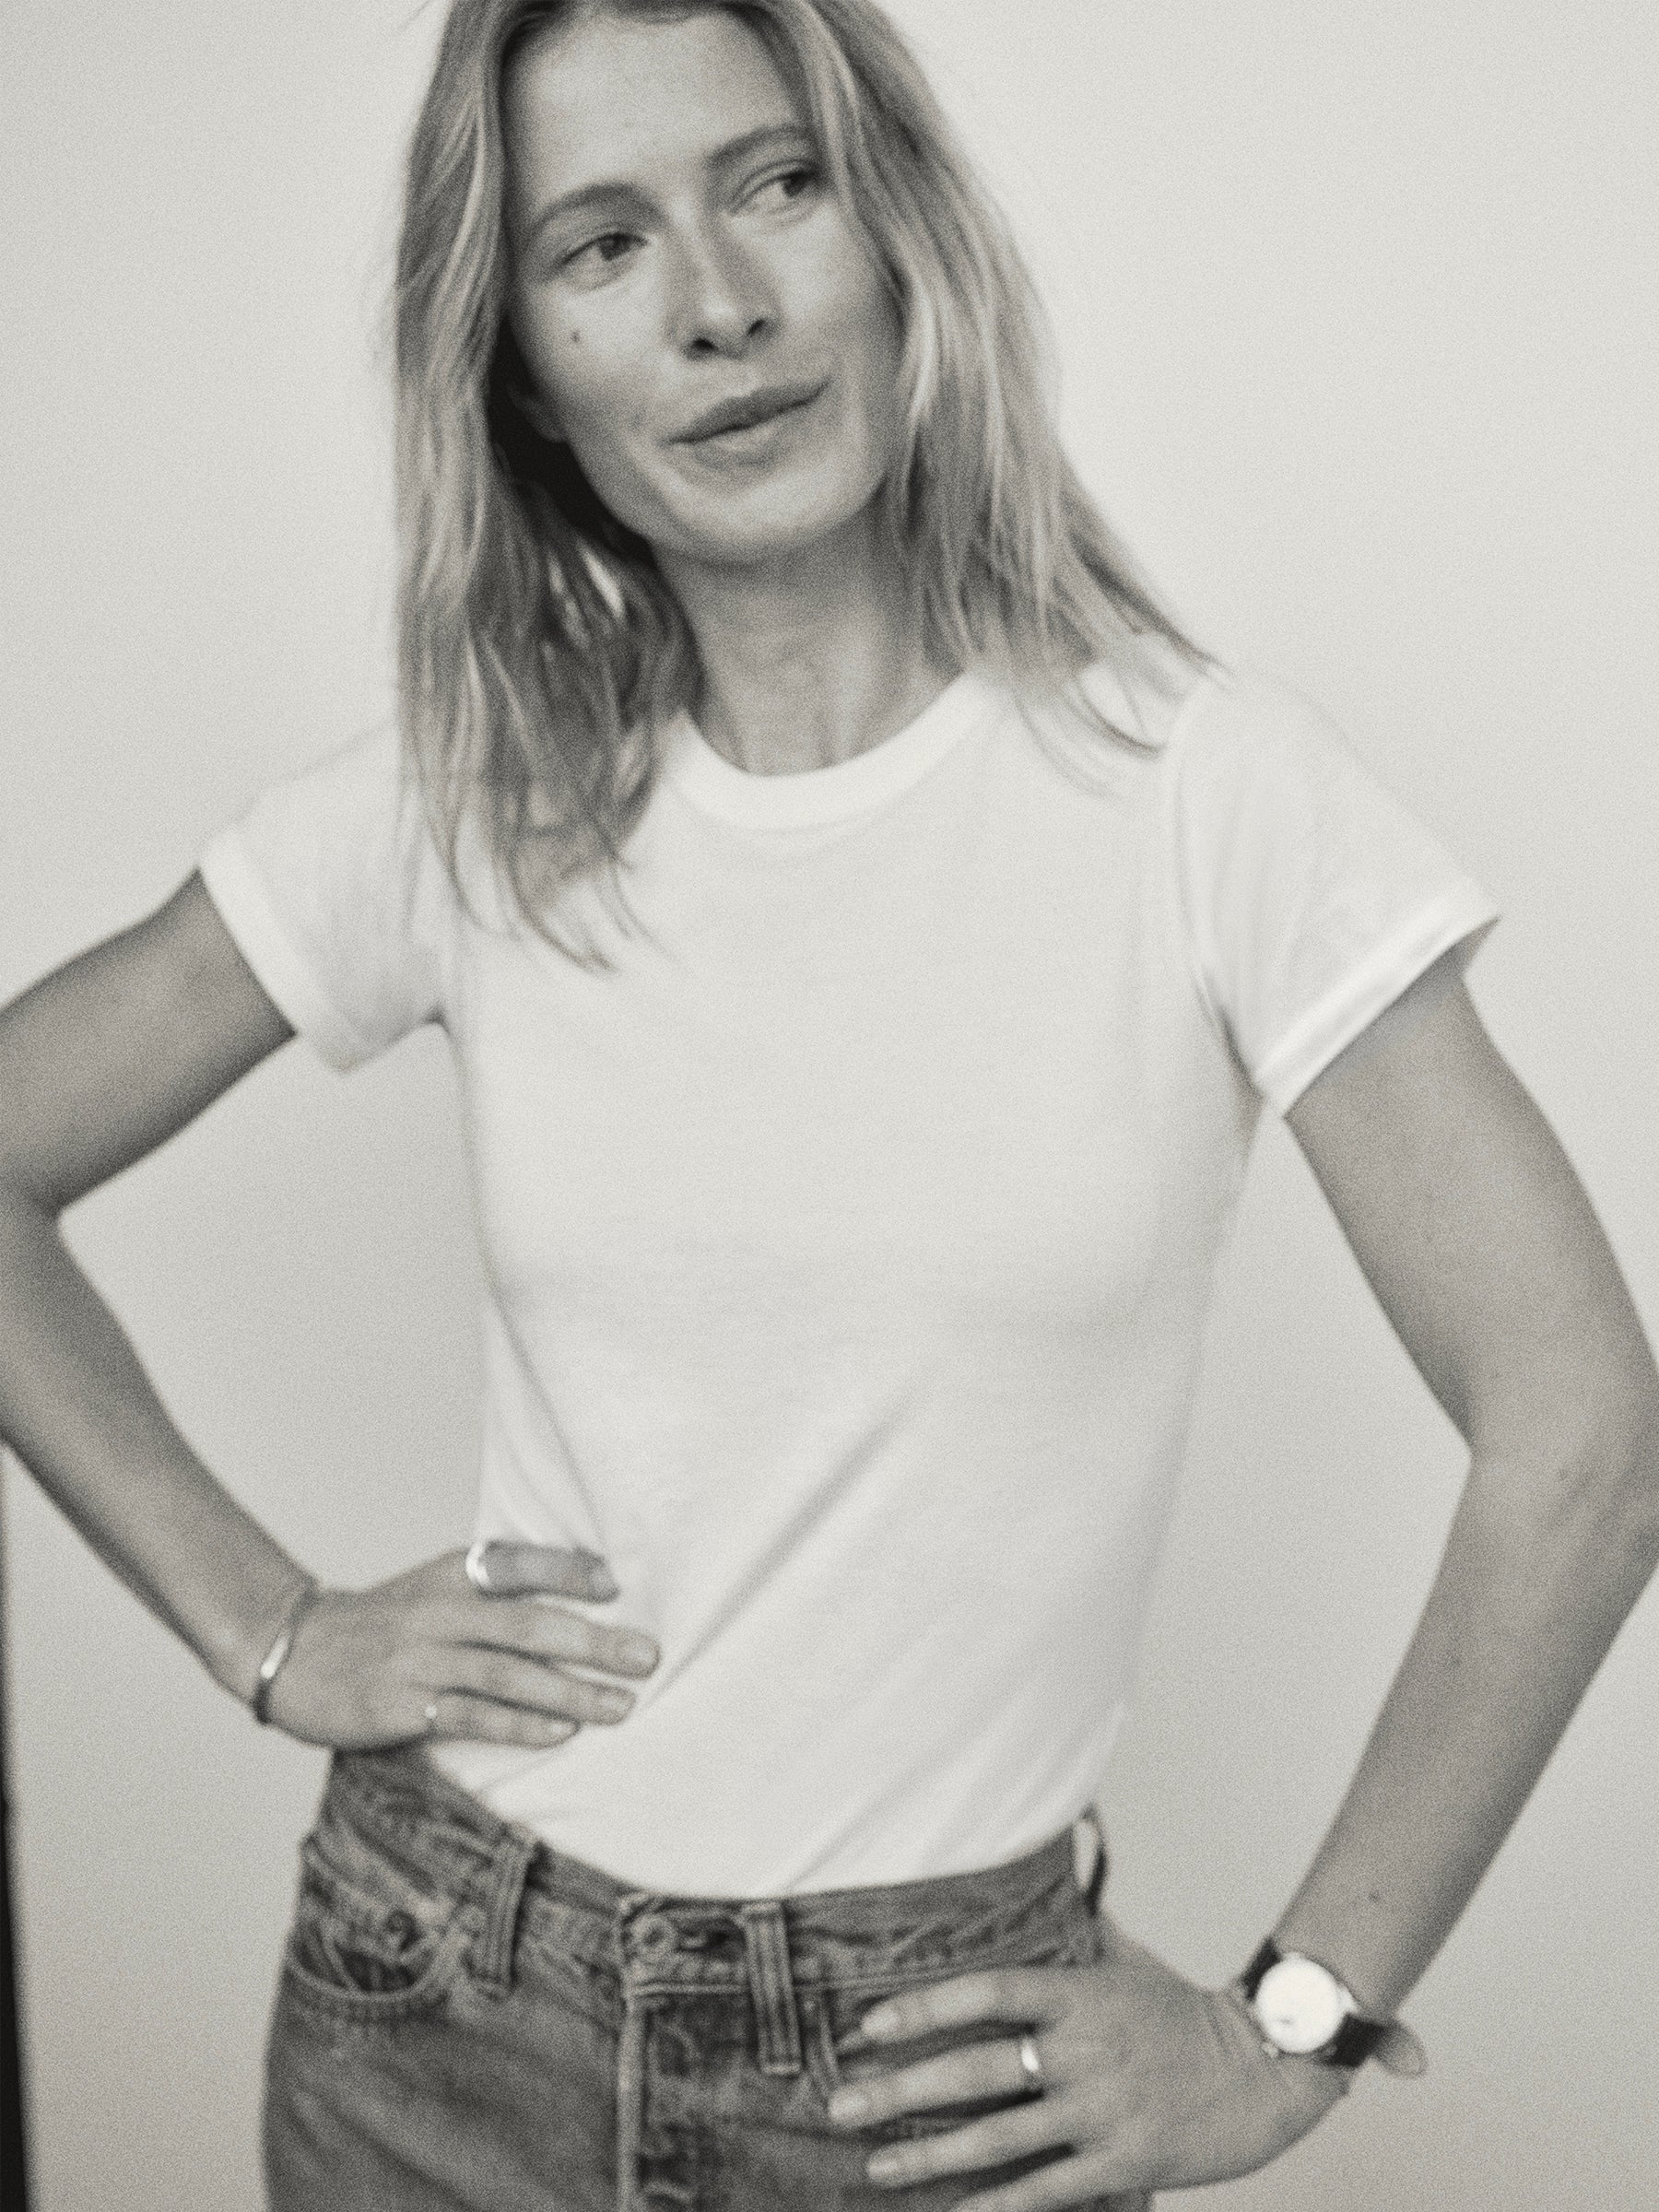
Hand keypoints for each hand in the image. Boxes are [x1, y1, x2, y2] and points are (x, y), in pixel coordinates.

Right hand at [263, 1543, 659, 1749]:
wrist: (291, 1650)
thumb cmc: (384, 1622)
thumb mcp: (433, 1585)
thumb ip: (494, 1589)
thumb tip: (581, 1596)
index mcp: (450, 1573)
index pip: (518, 1562)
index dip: (569, 1570)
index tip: (617, 1585)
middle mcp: (439, 1611)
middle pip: (527, 1624)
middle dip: (594, 1641)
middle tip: (647, 1656)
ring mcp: (420, 1659)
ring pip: (507, 1675)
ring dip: (571, 1692)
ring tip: (621, 1705)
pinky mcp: (402, 1706)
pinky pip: (470, 1717)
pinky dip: (518, 1726)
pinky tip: (560, 1733)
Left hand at [825, 1913, 1346, 2206]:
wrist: (1270, 2068)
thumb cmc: (1190, 2012)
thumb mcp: (1131, 1961)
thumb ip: (1086, 1932)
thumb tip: (1066, 1869)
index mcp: (1077, 1995)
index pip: (985, 1991)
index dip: (923, 2007)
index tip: (868, 2026)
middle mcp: (1081, 2050)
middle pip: (974, 2069)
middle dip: (899, 2090)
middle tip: (840, 2105)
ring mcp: (1101, 2110)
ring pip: (998, 2137)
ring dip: (930, 2154)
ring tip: (876, 2164)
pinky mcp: (1125, 2162)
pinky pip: (1048, 2189)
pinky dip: (997, 2207)